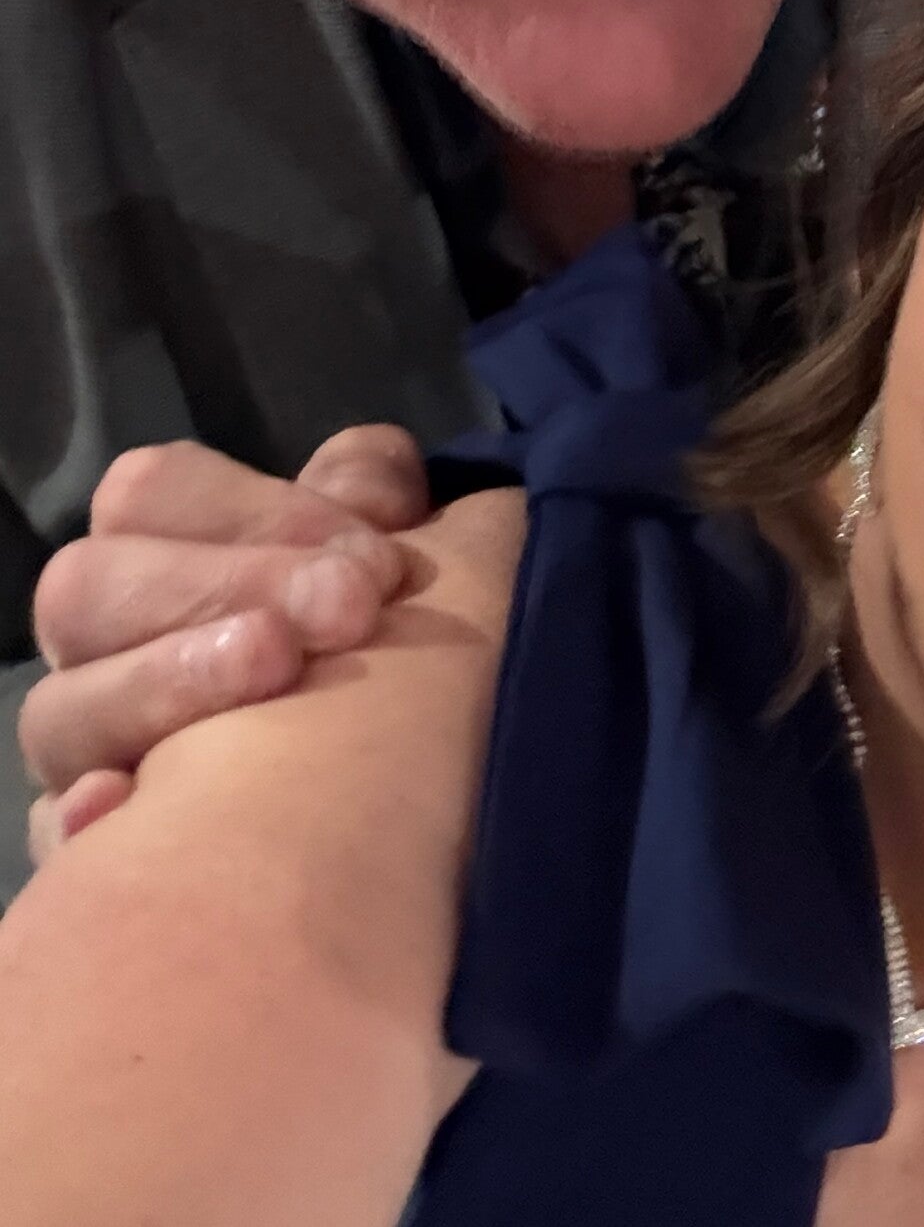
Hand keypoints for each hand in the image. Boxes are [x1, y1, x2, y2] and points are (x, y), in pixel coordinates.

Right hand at [22, 427, 428, 868]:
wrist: (426, 881)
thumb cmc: (433, 700)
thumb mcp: (437, 579)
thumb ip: (375, 504)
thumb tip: (360, 470)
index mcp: (189, 567)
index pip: (153, 491)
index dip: (260, 507)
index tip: (374, 558)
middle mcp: (120, 657)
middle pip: (85, 586)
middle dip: (225, 583)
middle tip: (350, 613)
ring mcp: (97, 759)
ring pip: (60, 704)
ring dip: (169, 677)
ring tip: (279, 674)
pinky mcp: (100, 860)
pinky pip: (57, 832)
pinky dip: (92, 813)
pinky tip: (129, 803)